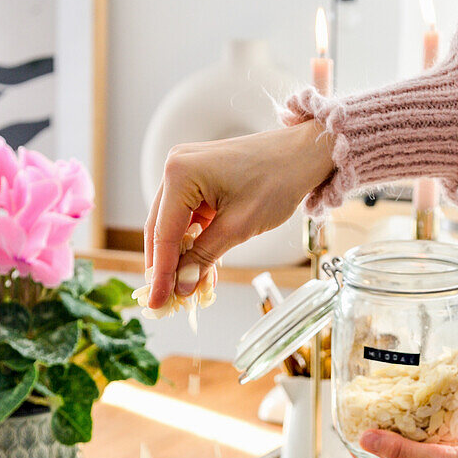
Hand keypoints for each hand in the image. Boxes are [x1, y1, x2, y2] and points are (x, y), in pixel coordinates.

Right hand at [143, 121, 334, 309]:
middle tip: (164, 302)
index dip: (159, 274)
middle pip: (161, 229)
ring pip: (173, 226)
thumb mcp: (238, 227)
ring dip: (180, 258)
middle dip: (165, 268)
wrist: (302, 155)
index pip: (163, 234)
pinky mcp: (197, 180)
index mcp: (180, 173)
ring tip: (186, 290)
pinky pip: (188, 218)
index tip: (155, 302)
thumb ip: (204, 258)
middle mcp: (175, 167)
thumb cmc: (277, 181)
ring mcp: (185, 172)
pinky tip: (201, 270)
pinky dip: (194, 244)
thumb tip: (182, 287)